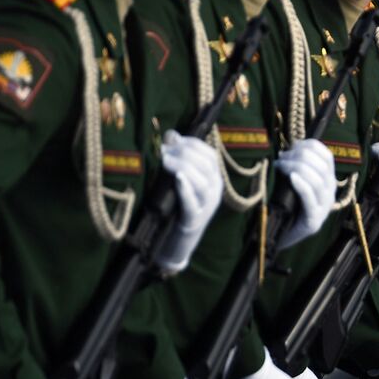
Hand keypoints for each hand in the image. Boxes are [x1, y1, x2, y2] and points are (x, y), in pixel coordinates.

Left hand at [156, 131, 224, 273]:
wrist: (178, 242)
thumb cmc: (177, 206)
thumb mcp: (179, 181)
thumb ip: (177, 159)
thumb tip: (170, 135)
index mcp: (213, 178)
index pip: (209, 154)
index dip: (192, 143)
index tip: (173, 139)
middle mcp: (214, 191)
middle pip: (206, 165)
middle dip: (185, 153)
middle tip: (164, 150)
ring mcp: (206, 206)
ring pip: (202, 182)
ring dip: (184, 167)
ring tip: (166, 161)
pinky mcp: (193, 220)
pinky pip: (192, 203)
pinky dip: (186, 190)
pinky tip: (178, 178)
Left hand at [276, 138, 335, 248]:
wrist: (281, 236)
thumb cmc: (286, 206)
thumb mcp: (294, 183)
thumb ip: (296, 168)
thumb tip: (286, 150)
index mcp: (328, 181)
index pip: (327, 157)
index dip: (310, 146)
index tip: (292, 146)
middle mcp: (330, 193)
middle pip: (321, 166)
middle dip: (299, 156)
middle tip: (281, 158)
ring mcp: (323, 208)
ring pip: (317, 180)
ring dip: (296, 168)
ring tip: (281, 166)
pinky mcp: (313, 221)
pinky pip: (310, 198)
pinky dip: (302, 185)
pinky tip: (292, 178)